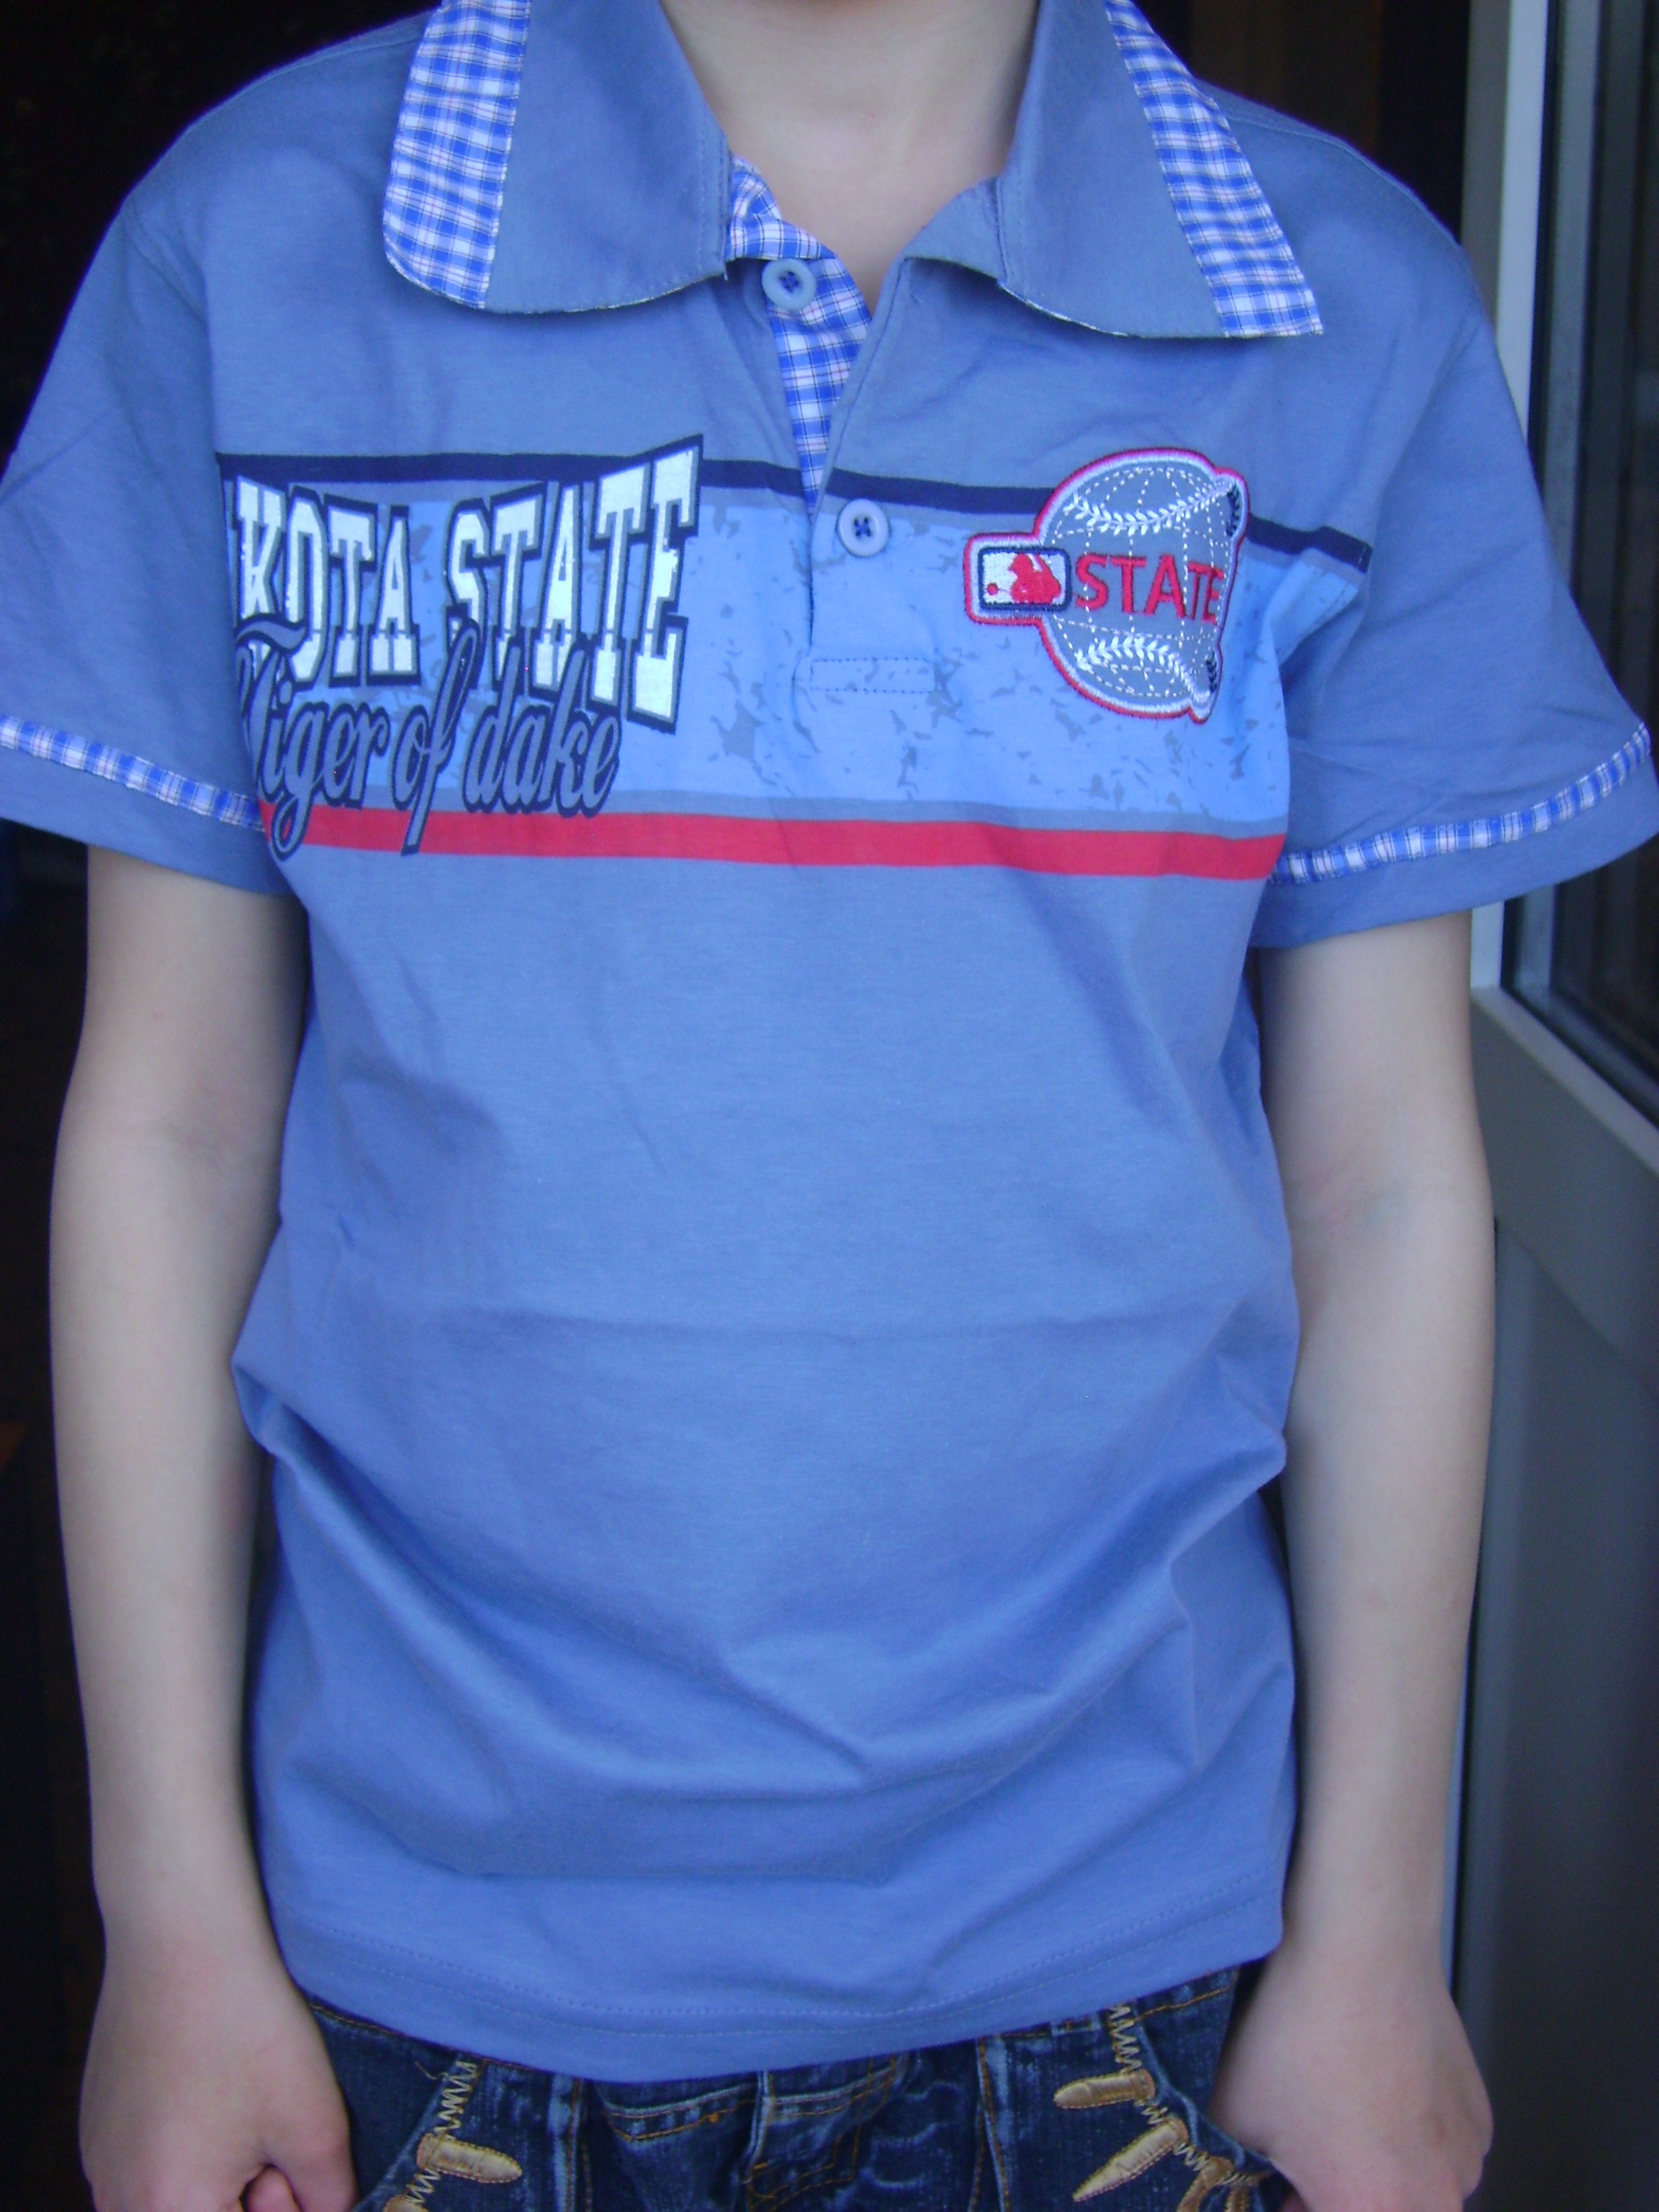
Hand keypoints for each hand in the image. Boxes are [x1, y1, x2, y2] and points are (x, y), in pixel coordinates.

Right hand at [81, 1907, 355, 2211]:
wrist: (181, 1938)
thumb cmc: (248, 2025)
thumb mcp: (315, 2123)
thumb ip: (327, 2196)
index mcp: (169, 2211)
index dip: (281, 2206)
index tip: (291, 2166)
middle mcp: (118, 2200)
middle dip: (249, 2197)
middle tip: (272, 2133)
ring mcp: (100, 2163)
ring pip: (177, 2197)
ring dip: (220, 2174)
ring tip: (242, 2104)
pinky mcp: (98, 2127)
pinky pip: (149, 2166)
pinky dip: (188, 2147)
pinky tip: (210, 2084)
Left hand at [1209, 1925, 1491, 2211]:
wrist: (1360, 1948)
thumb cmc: (1302, 2029)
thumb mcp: (1231, 2117)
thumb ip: (1232, 2169)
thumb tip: (1231, 2175)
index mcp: (1376, 2210)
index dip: (1290, 2203)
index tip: (1276, 2183)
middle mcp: (1436, 2197)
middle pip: (1377, 2211)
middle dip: (1337, 2194)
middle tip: (1300, 2153)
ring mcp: (1466, 2155)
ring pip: (1415, 2188)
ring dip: (1376, 2168)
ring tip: (1335, 2108)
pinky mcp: (1479, 2114)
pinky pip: (1440, 2149)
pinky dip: (1409, 2133)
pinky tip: (1373, 2084)